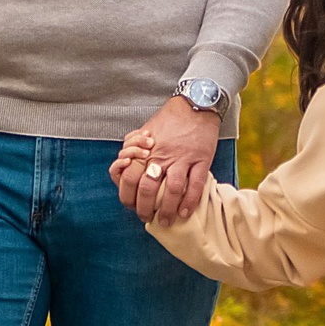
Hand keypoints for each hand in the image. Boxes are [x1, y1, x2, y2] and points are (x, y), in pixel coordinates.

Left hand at [113, 96, 221, 225]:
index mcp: (145, 150)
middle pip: (147, 189)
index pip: (129, 178)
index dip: (127, 196)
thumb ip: (133, 148)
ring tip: (166, 221)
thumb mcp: (145, 130)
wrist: (196, 105)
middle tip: (147, 218)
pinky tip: (185, 212)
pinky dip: (190, 202)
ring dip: (167, 210)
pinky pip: (195, 185)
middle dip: (145, 208)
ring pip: (171, 191)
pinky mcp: (201, 160)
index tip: (132, 206)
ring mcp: (182, 159)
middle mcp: (161, 156)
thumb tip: (123, 165)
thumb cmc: (169, 119)